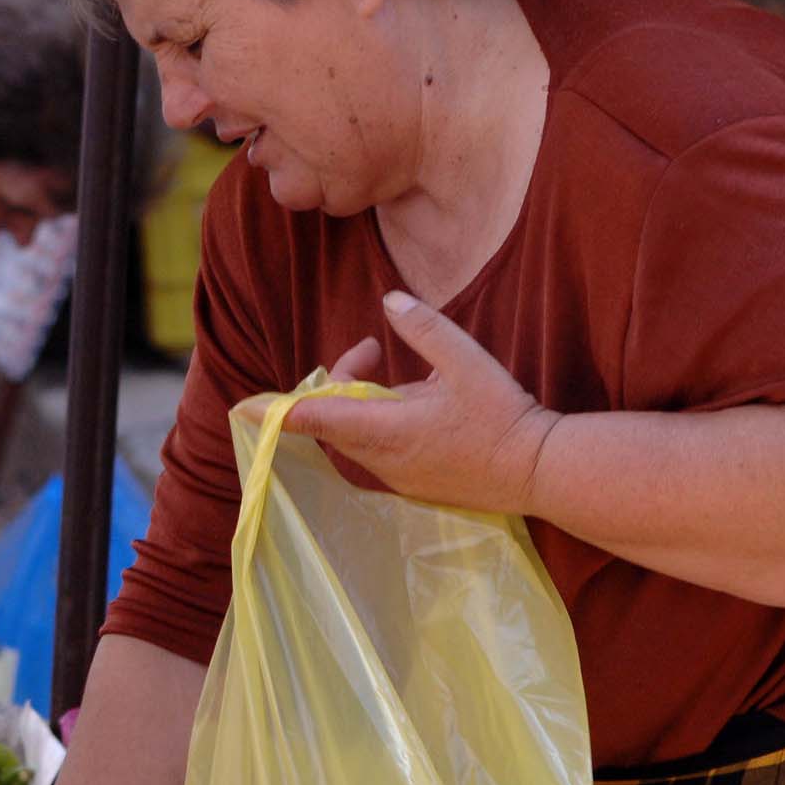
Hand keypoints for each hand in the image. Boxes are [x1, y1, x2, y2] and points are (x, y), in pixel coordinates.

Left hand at [283, 290, 560, 514]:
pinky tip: (418, 406)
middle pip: (332, 422)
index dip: (278, 411)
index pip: (317, 419)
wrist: (541, 471)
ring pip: (353, 437)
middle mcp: (383, 459)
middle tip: (374, 351)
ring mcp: (396, 477)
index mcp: (389, 429)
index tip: (243, 408)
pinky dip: (378, 423)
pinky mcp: (412, 485)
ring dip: (360, 402)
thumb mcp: (467, 362)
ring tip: (399, 373)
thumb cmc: (504, 416)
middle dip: (339, 383)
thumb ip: (426, 329)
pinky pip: (374, 451)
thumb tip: (390, 299)